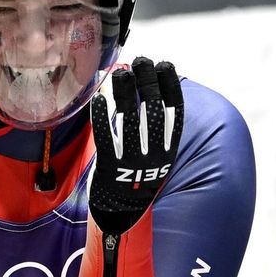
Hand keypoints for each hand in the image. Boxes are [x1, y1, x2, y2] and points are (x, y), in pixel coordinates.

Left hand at [88, 57, 181, 235]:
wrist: (121, 214)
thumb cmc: (134, 176)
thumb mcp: (153, 155)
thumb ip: (151, 128)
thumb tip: (143, 87)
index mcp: (168, 151)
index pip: (175, 112)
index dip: (170, 86)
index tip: (165, 64)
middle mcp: (154, 156)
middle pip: (154, 111)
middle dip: (148, 82)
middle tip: (141, 61)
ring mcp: (132, 163)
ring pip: (130, 121)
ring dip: (126, 93)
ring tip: (121, 72)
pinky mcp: (109, 168)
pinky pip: (106, 138)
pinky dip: (102, 117)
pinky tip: (100, 99)